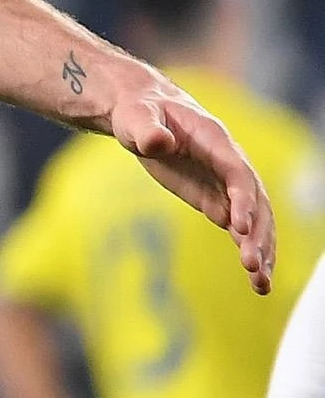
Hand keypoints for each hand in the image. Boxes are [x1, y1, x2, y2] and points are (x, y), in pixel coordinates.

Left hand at [112, 73, 275, 293]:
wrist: (143, 115)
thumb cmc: (139, 113)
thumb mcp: (136, 117)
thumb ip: (148, 130)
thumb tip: (158, 142)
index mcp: (215, 141)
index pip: (238, 174)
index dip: (242, 199)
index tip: (238, 227)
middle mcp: (230, 165)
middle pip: (254, 203)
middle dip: (256, 234)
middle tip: (251, 266)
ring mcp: (226, 186)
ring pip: (254, 221)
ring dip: (261, 250)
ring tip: (261, 284)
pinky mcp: (217, 201)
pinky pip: (240, 229)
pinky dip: (249, 251)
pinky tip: (257, 280)